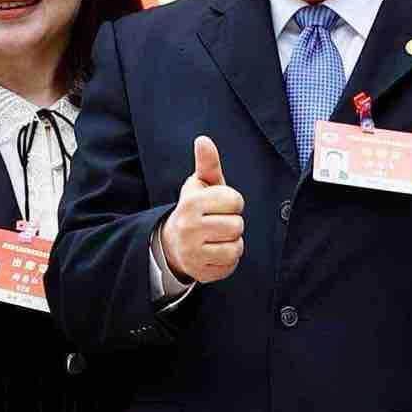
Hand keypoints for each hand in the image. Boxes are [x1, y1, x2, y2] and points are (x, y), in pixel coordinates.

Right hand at [160, 136, 243, 283]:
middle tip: (217, 223)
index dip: (233, 203)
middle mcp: (189, 227)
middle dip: (233, 224)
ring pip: (236, 246)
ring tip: (217, 238)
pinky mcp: (201, 271)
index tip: (220, 205)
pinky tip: (215, 252)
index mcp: (191, 202)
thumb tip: (203, 140)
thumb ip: (207, 163)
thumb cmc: (196, 209)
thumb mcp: (201, 185)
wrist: (174, 244)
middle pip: (237, 225)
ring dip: (232, 242)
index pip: (235, 201)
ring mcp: (193, 252)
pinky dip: (228, 259)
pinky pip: (231, 264)